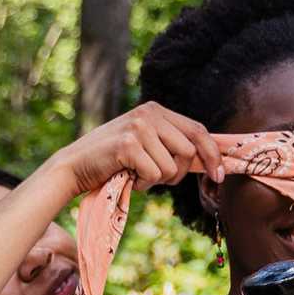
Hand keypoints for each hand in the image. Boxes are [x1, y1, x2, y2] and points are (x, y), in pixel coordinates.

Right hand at [58, 102, 222, 196]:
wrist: (74, 166)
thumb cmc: (113, 161)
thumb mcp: (146, 144)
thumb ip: (172, 145)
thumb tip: (209, 161)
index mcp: (156, 110)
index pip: (198, 130)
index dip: (212, 155)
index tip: (219, 175)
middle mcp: (149, 113)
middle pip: (188, 152)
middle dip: (178, 174)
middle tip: (156, 178)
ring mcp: (138, 127)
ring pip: (171, 167)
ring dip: (156, 180)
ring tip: (136, 174)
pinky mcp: (128, 144)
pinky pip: (153, 175)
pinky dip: (142, 184)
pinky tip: (126, 176)